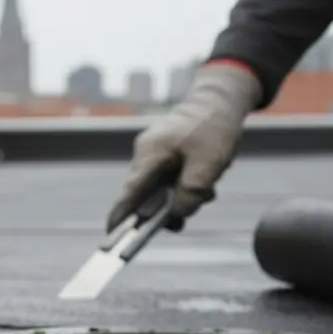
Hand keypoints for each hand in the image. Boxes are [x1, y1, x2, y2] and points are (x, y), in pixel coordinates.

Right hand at [106, 62, 261, 231]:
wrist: (220, 98)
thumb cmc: (213, 126)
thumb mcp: (209, 164)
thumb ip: (191, 192)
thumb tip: (177, 216)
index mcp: (151, 154)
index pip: (130, 192)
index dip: (120, 216)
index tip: (112, 235)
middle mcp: (146, 154)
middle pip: (145, 194)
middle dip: (168, 208)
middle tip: (192, 209)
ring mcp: (154, 153)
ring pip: (160, 188)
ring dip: (183, 195)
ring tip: (209, 187)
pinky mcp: (165, 154)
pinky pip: (169, 178)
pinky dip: (186, 184)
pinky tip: (207, 178)